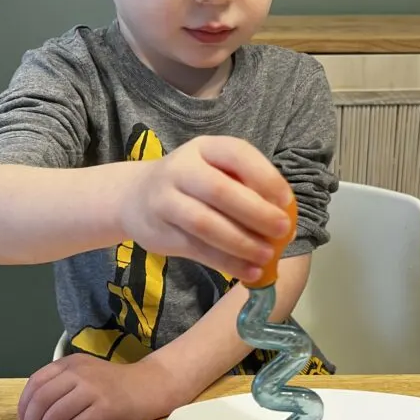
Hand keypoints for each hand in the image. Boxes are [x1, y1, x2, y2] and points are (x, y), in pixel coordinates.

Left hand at [18, 354, 179, 419]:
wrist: (150, 386)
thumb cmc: (115, 384)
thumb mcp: (85, 374)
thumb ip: (62, 384)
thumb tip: (33, 411)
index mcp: (71, 364)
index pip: (36, 382)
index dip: (24, 404)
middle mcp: (79, 374)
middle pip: (42, 399)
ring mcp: (93, 391)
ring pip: (56, 414)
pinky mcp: (105, 409)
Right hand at [120, 136, 292, 282]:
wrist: (134, 198)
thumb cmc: (192, 184)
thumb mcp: (214, 170)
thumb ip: (245, 187)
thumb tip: (286, 222)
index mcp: (204, 148)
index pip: (237, 154)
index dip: (265, 177)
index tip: (286, 201)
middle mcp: (181, 169)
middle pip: (220, 191)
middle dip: (256, 213)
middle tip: (282, 230)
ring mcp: (166, 200)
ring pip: (206, 224)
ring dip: (241, 243)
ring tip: (267, 256)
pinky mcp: (161, 232)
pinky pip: (197, 249)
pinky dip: (226, 262)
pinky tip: (249, 271)